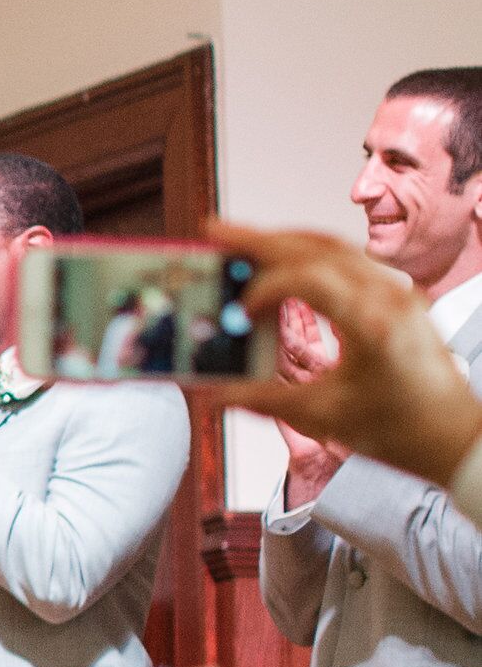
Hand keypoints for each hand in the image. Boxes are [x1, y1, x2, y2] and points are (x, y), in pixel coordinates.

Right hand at [208, 221, 481, 487]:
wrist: (454, 435)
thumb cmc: (400, 429)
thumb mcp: (324, 416)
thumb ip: (262, 399)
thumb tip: (213, 391)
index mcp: (371, 323)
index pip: (307, 279)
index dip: (264, 289)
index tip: (239, 313)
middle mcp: (388, 297)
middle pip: (316, 248)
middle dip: (260, 239)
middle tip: (214, 231)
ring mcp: (397, 291)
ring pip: (333, 246)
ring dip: (284, 240)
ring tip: (241, 241)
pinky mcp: (398, 296)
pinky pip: (349, 258)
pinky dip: (309, 253)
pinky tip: (284, 261)